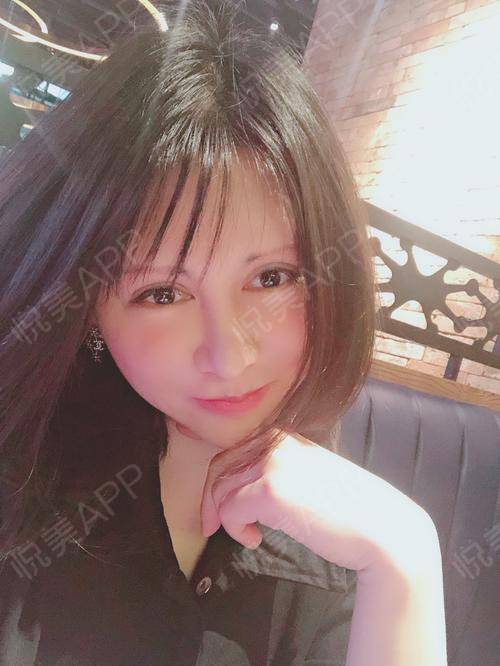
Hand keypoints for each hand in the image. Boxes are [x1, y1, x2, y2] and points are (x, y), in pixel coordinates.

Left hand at [200, 431, 436, 576]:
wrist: (380, 527)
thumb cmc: (348, 509)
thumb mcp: (308, 477)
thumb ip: (279, 472)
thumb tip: (244, 489)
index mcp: (285, 438)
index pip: (233, 450)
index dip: (218, 478)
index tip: (215, 505)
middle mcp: (275, 443)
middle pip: (220, 466)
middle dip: (211, 498)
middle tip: (212, 526)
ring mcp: (272, 464)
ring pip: (221, 489)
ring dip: (226, 517)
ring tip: (248, 535)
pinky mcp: (270, 490)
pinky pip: (230, 510)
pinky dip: (235, 530)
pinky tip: (254, 540)